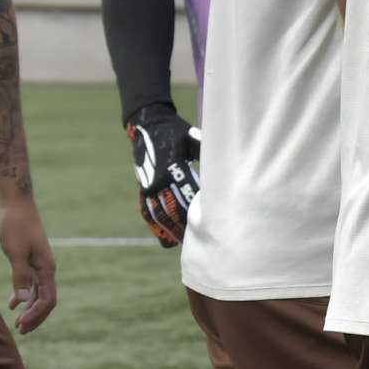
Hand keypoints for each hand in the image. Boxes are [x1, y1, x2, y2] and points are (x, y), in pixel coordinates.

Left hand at [0, 195, 57, 332]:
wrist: (15, 204)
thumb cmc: (15, 225)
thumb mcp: (15, 252)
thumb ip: (20, 276)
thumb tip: (24, 300)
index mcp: (46, 268)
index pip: (48, 299)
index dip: (36, 314)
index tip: (21, 324)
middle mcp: (46, 269)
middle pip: (45, 300)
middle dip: (35, 317)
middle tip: (20, 331)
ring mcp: (39, 265)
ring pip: (38, 294)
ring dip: (29, 309)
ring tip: (17, 323)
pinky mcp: (30, 260)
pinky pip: (30, 284)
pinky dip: (23, 296)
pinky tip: (13, 304)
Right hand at [126, 103, 197, 247]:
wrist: (148, 123)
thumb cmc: (176, 131)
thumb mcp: (192, 137)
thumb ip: (204, 149)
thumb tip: (224, 159)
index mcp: (172, 169)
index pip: (187, 196)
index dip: (197, 211)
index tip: (209, 224)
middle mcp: (158, 180)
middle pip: (174, 210)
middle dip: (186, 226)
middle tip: (202, 241)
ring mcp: (148, 185)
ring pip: (159, 214)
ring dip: (171, 230)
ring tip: (184, 244)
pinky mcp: (143, 187)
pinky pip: (147, 210)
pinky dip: (156, 225)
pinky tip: (165, 239)